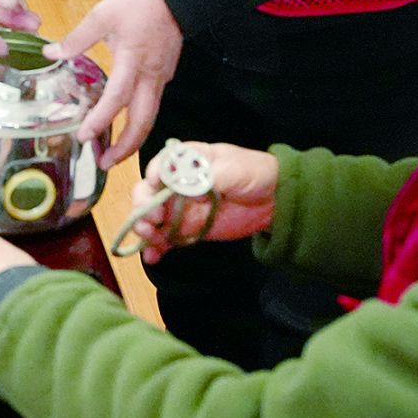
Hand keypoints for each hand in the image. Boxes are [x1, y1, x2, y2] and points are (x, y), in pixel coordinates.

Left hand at [47, 0, 181, 167]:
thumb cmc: (140, 2)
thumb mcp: (103, 15)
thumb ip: (77, 38)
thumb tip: (51, 54)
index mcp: (132, 62)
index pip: (117, 98)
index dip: (101, 119)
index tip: (84, 136)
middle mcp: (150, 76)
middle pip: (142, 122)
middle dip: (125, 148)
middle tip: (104, 163)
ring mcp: (161, 77)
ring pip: (150, 117)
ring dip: (133, 139)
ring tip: (114, 153)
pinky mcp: (165, 74)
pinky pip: (153, 104)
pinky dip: (139, 121)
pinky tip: (126, 123)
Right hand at [130, 142, 278, 264]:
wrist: (275, 200)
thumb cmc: (255, 174)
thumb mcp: (234, 170)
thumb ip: (207, 176)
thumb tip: (179, 183)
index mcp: (187, 160)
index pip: (160, 166)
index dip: (153, 177)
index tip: (154, 188)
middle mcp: (177, 183)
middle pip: (147, 192)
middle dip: (143, 206)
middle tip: (152, 220)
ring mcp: (180, 207)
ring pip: (151, 217)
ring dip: (144, 228)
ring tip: (151, 239)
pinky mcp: (187, 229)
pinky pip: (166, 238)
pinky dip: (156, 248)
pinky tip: (154, 257)